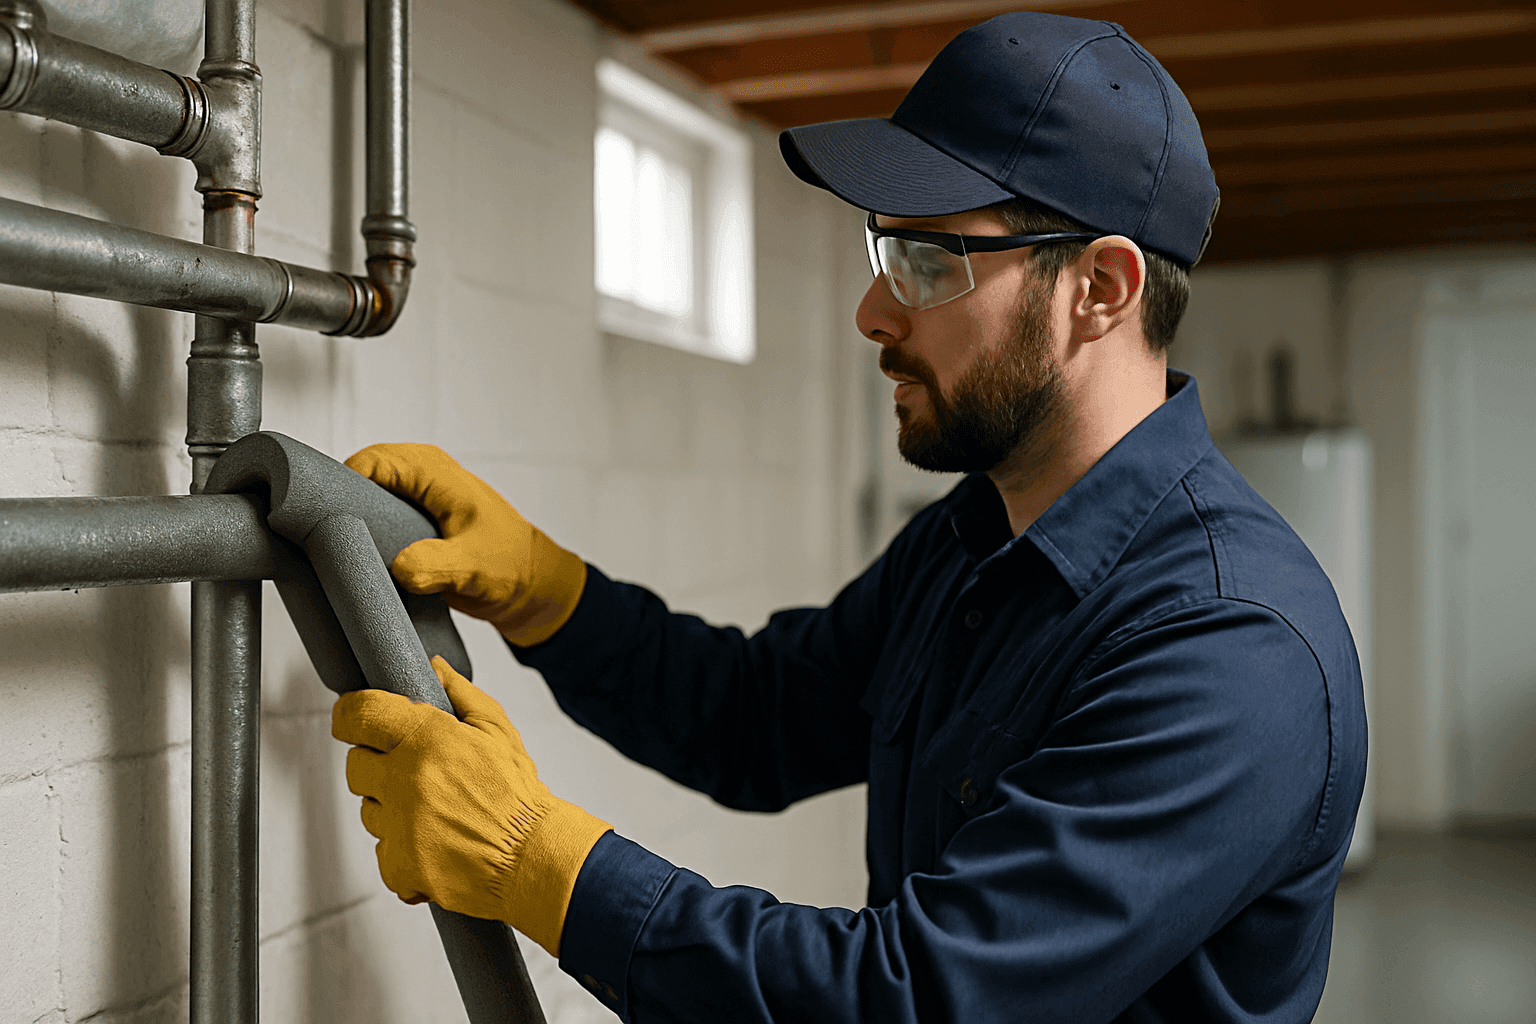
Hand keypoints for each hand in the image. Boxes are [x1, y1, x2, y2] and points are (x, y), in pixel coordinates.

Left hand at [333, 656, 611, 956]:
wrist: (532, 856)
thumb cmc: (517, 795)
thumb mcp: (497, 729)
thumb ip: (460, 693)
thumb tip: (435, 668)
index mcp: (425, 738)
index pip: (358, 714)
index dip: (351, 714)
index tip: (354, 720)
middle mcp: (405, 779)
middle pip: (355, 765)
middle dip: (379, 766)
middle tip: (414, 773)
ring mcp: (398, 824)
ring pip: (369, 810)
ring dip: (392, 809)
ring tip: (434, 811)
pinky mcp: (398, 864)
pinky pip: (382, 850)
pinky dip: (404, 849)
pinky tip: (435, 841)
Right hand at [345, 443, 586, 645]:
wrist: (528, 584)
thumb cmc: (511, 563)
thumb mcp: (474, 566)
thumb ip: (436, 565)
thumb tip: (400, 568)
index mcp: (434, 472)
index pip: (370, 463)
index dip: (342, 485)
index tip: (328, 519)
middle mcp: (419, 477)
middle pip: (357, 477)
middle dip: (340, 504)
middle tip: (327, 540)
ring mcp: (413, 499)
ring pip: (361, 499)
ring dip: (350, 522)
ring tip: (338, 551)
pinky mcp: (409, 522)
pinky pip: (373, 518)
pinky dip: (363, 534)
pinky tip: (355, 558)